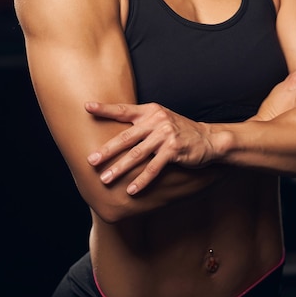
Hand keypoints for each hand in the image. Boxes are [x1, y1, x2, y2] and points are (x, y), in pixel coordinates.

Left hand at [85, 102, 214, 194]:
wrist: (208, 139)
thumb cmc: (179, 130)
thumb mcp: (160, 120)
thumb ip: (141, 123)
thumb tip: (115, 134)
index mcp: (150, 111)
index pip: (123, 109)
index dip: (104, 109)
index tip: (87, 107)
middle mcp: (156, 120)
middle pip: (126, 136)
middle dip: (106, 150)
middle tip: (90, 160)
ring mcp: (165, 134)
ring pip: (137, 154)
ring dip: (119, 168)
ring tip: (105, 179)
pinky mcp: (174, 150)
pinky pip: (154, 167)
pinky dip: (142, 180)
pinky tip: (131, 189)